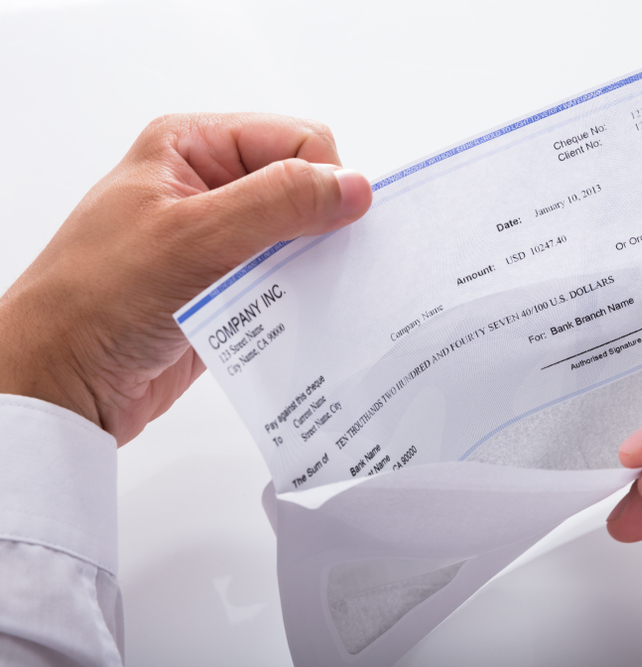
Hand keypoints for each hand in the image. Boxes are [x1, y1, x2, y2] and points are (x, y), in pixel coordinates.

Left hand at [0, 113, 371, 444]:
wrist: (60, 383)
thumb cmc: (97, 301)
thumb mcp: (193, 237)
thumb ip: (278, 203)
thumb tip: (354, 187)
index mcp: (192, 147)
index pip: (296, 140)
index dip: (320, 180)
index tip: (325, 226)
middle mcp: (208, 186)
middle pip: (303, 187)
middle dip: (319, 224)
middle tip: (307, 262)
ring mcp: (219, 239)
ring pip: (300, 237)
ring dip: (310, 264)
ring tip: (294, 292)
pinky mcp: (228, 287)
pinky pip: (287, 281)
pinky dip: (299, 296)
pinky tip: (292, 315)